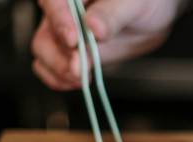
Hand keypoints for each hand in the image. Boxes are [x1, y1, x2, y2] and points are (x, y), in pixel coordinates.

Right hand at [31, 0, 182, 89]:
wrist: (148, 19)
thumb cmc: (139, 1)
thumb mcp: (130, 3)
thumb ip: (111, 15)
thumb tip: (94, 28)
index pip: (53, 3)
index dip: (59, 21)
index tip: (73, 40)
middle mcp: (60, 12)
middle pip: (44, 34)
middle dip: (58, 56)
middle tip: (78, 69)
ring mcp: (62, 35)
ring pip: (44, 54)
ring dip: (59, 71)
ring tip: (81, 79)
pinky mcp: (71, 54)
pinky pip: (52, 69)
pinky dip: (60, 80)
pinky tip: (78, 83)